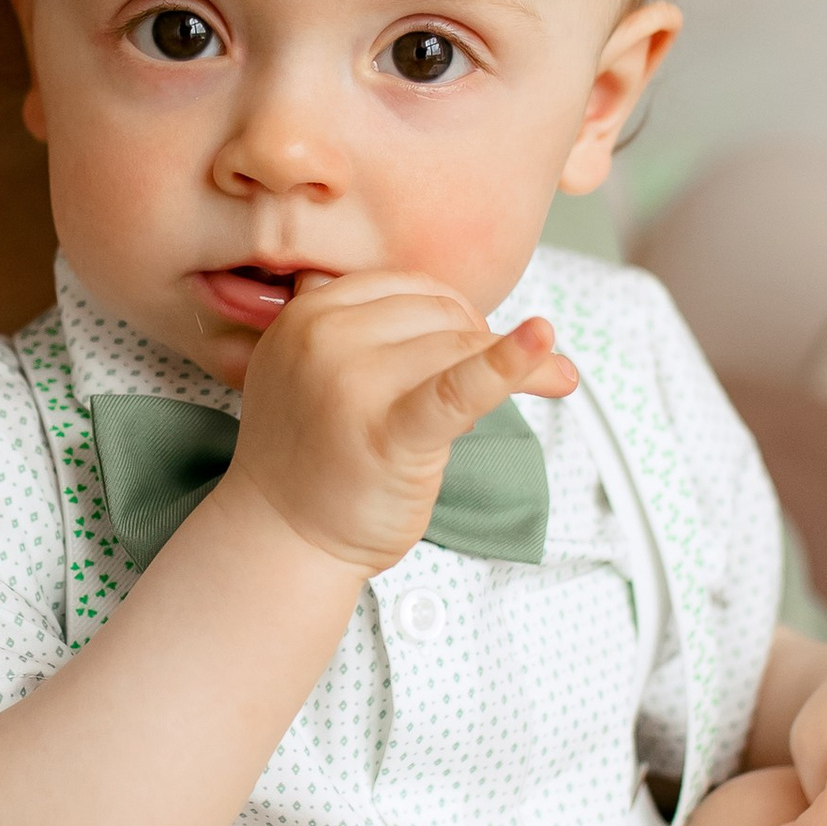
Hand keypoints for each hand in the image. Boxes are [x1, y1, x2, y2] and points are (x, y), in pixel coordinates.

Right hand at [226, 269, 574, 576]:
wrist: (282, 537)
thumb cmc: (315, 457)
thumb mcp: (317, 371)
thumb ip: (365, 332)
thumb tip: (457, 310)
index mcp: (308, 314)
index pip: (409, 287)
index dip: (449, 318)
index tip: (463, 354)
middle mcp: (323, 337)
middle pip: (439, 312)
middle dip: (468, 348)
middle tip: (456, 402)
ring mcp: (352, 382)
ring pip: (460, 345)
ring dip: (494, 373)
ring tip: (478, 419)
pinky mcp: (389, 432)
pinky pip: (461, 388)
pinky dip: (509, 365)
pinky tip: (544, 347)